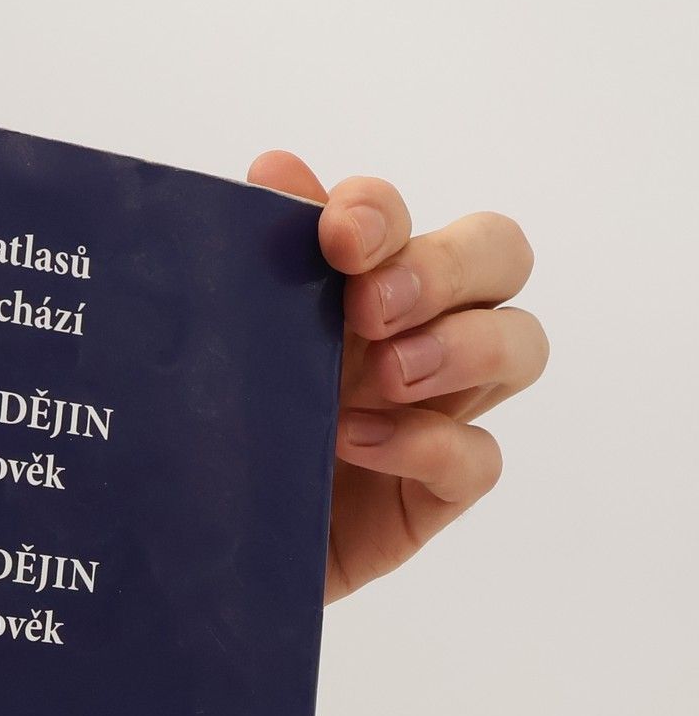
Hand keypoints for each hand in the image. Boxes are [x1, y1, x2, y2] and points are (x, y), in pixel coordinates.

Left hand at [248, 152, 546, 601]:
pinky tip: (359, 443)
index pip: (405, 218)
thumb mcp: (228, 352)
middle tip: (372, 308)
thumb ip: (259, 263)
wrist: (195, 548)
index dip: (382, 212)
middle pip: (498, 258)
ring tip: (386, 376)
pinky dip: (430, 443)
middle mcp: (417, 332)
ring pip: (520, 346)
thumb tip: (276, 167)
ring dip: (462, 346)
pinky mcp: (437, 491)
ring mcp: (438, 409)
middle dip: (445, 269)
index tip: (337, 235)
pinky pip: (480, 458)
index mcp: (363, 284)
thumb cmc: (216, 437)